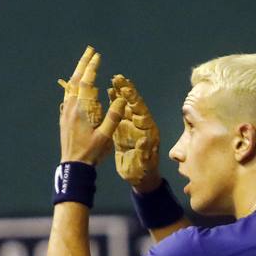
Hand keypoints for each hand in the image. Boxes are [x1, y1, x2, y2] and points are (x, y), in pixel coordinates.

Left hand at [58, 46, 120, 163]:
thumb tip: (121, 99)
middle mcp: (70, 107)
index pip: (87, 82)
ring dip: (78, 73)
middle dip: (83, 64)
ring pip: (70, 87)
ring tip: (84, 64)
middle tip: (89, 50)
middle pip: (76, 80)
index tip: (97, 56)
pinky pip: (68, 95)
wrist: (73, 166)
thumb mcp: (105, 136)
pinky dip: (73, 85)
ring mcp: (65, 112)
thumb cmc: (91, 152)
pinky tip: (76, 86)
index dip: (92, 67)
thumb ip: (113, 116)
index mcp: (81, 109)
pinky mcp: (64, 118)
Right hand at [109, 75, 162, 189]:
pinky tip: (108, 91)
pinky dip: (114, 101)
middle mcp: (140, 125)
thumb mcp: (144, 164)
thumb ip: (144, 152)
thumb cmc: (144, 172)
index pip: (141, 111)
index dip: (134, 100)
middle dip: (126, 91)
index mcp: (148, 131)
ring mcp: (131, 125)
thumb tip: (143, 140)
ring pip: (125, 105)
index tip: (127, 88)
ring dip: (120, 93)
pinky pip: (118, 112)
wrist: (139, 177)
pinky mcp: (122, 129)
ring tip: (113, 80)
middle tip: (118, 78)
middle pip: (133, 104)